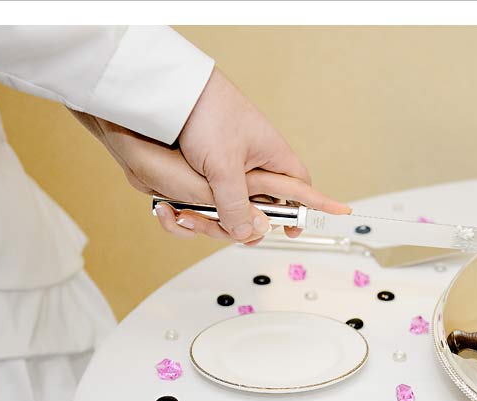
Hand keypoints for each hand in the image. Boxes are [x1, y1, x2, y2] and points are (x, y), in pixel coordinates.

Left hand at [177, 68, 340, 240]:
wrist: (174, 90)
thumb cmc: (209, 115)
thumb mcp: (224, 167)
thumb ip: (235, 204)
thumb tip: (246, 234)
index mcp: (274, 155)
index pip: (301, 188)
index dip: (302, 211)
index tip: (294, 231)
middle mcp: (258, 158)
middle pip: (267, 199)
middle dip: (255, 219)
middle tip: (244, 234)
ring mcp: (234, 159)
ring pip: (239, 198)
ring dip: (226, 213)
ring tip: (210, 220)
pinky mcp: (212, 160)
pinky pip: (218, 189)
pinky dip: (209, 202)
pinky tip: (194, 206)